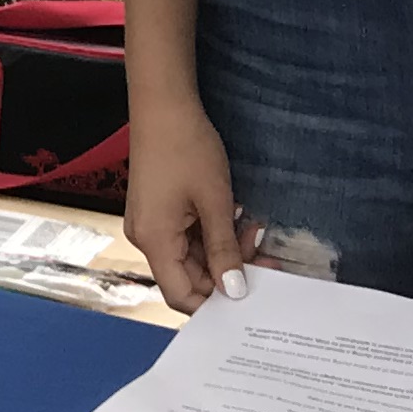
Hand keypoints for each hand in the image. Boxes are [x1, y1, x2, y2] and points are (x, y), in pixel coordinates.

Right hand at [125, 88, 251, 312]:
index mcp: (154, 241)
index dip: (215, 305)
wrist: (163, 106)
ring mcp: (150, 224)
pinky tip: (234, 220)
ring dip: (223, 252)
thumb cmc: (186, 148)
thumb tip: (234, 291)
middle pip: (187, 277)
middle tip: (266, 260)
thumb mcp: (215, 201)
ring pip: (190, 257)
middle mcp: (146, 238)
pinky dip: (211, 236)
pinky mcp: (157, 212)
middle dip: (227, 274)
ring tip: (252, 232)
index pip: (180, 296)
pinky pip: (185, 238)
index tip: (251, 297)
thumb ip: (224, 250)